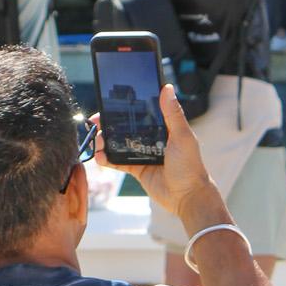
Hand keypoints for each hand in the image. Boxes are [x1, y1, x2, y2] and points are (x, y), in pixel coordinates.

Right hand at [96, 85, 225, 227]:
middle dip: (109, 123)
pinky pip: (118, 162)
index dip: (125, 106)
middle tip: (95, 121)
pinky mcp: (137, 168)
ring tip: (97, 141)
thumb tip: (167, 87)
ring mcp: (143, 153)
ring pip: (119, 143)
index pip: (141, 111)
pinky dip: (107, 159)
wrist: (187, 198)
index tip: (109, 102)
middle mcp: (152, 138)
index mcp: (164, 127)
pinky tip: (99, 157)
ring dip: (105, 141)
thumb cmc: (190, 166)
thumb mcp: (182, 137)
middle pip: (126, 126)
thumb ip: (173, 114)